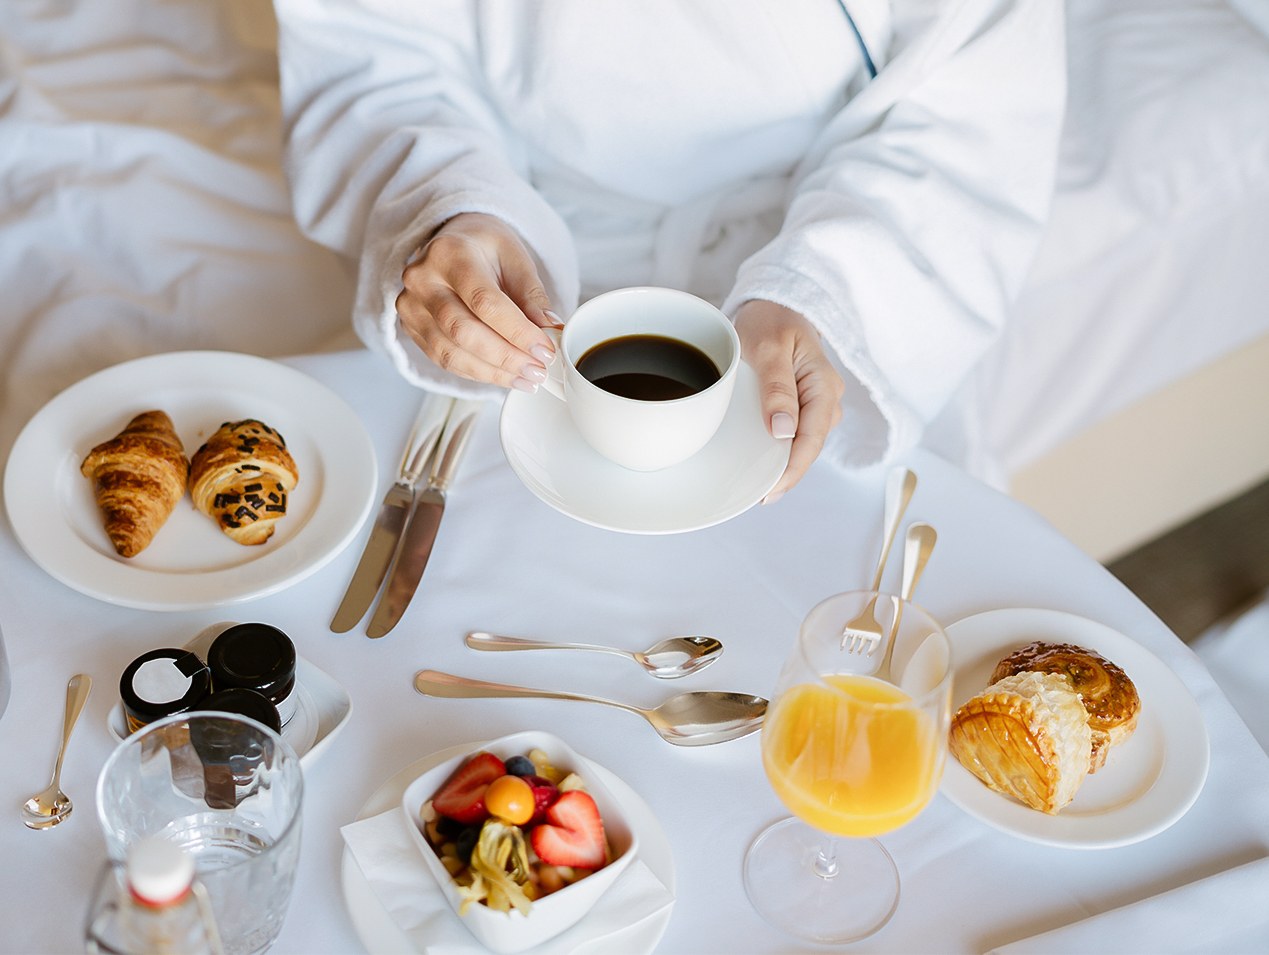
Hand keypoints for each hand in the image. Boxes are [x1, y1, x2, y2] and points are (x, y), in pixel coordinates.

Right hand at [396, 213, 559, 390]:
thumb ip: (532, 296)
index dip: (517, 332)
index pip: (484, 302)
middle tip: (538, 371)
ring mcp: (411, 305)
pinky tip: (504, 376)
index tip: (545, 350)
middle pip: (463, 331)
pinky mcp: (411, 327)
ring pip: (450, 352)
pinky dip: (477, 373)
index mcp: (450, 254)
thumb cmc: (486, 248)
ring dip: (493, 372)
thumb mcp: (516, 259)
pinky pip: (443, 359)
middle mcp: (422, 279)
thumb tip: (550, 331)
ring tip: (526, 379)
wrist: (454, 242)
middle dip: (506, 358)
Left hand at [733, 300, 844, 502]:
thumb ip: (776, 388)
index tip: (770, 490)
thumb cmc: (770, 319)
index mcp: (823, 384)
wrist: (774, 304)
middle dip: (786, 473)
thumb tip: (784, 431)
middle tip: (756, 495)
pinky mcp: (803, 405)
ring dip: (783, 464)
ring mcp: (816, 403)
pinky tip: (762, 462)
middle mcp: (826, 398)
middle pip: (809, 447)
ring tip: (756, 484)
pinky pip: (796, 434)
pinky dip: (779, 449)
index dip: (792, 469)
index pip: (812, 438)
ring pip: (803, 443)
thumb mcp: (767, 348)